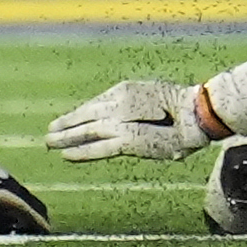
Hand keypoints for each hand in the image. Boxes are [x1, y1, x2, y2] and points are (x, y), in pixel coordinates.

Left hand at [45, 75, 218, 162]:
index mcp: (126, 91)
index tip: (68, 120)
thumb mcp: (155, 101)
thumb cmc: (183, 107)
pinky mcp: (125, 139)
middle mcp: (119, 103)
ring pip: (86, 131)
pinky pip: (97, 147)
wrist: (196, 112)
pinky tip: (66, 156)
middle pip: (86, 115)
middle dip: (66, 124)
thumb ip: (138, 110)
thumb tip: (135, 118)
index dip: (81, 114)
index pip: (97, 104)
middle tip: (50, 131)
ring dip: (66, 137)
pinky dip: (80, 152)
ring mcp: (120, 121)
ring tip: (50, 143)